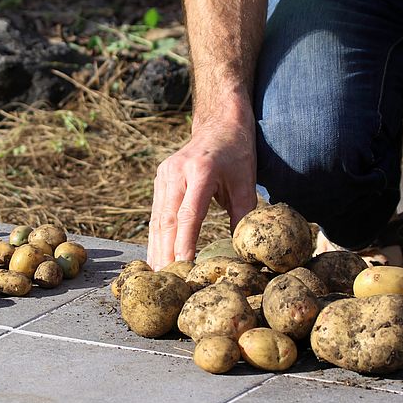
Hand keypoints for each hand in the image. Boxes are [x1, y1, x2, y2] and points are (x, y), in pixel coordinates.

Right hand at [147, 123, 256, 269]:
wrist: (219, 122)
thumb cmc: (237, 152)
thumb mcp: (246, 182)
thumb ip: (243, 216)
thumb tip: (242, 251)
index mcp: (201, 171)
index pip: (189, 214)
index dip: (185, 243)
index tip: (183, 267)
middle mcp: (177, 172)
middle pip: (167, 220)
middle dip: (166, 252)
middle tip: (167, 280)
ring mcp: (164, 175)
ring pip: (157, 219)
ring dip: (157, 248)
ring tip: (159, 275)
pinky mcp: (160, 180)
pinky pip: (156, 213)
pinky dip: (156, 236)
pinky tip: (156, 256)